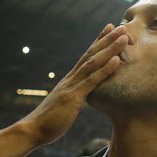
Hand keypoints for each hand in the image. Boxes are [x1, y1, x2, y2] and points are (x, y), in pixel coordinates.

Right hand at [20, 24, 127, 145]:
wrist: (33, 130)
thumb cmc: (48, 122)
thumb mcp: (64, 106)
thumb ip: (72, 97)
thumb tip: (79, 96)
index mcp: (69, 80)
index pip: (86, 57)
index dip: (98, 42)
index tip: (109, 30)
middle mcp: (71, 78)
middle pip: (91, 54)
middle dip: (107, 39)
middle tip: (121, 26)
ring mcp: (71, 86)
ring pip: (93, 63)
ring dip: (110, 49)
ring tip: (124, 37)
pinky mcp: (73, 98)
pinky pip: (91, 81)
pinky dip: (105, 70)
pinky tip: (117, 60)